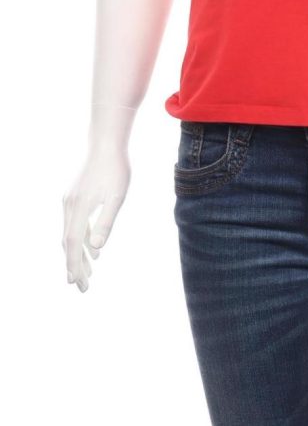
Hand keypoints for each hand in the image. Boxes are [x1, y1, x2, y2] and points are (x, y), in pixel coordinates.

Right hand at [62, 146, 130, 292]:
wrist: (106, 143)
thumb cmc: (116, 169)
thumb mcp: (117, 196)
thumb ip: (106, 221)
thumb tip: (97, 247)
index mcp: (79, 208)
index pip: (73, 244)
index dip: (74, 265)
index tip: (77, 284)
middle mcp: (69, 206)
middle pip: (69, 243)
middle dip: (75, 265)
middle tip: (82, 286)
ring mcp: (70, 200)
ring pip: (70, 233)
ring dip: (78, 253)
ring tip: (88, 271)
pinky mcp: (74, 196)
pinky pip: (74, 223)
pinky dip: (81, 238)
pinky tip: (93, 245)